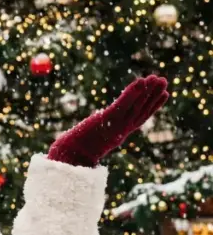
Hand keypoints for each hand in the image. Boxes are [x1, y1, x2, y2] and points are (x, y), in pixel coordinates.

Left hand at [48, 75, 168, 167]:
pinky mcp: (107, 120)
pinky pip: (122, 105)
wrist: (70, 157)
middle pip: (141, 111)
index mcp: (119, 134)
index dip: (153, 106)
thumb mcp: (92, 143)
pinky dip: (132, 93)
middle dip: (154, 96)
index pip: (140, 118)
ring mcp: (116, 126)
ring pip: (135, 107)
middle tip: (164, 80)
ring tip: (157, 78)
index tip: (165, 94)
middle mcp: (121, 130)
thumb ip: (99, 137)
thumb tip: (98, 133)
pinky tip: (141, 81)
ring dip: (148, 91)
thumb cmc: (76, 151)